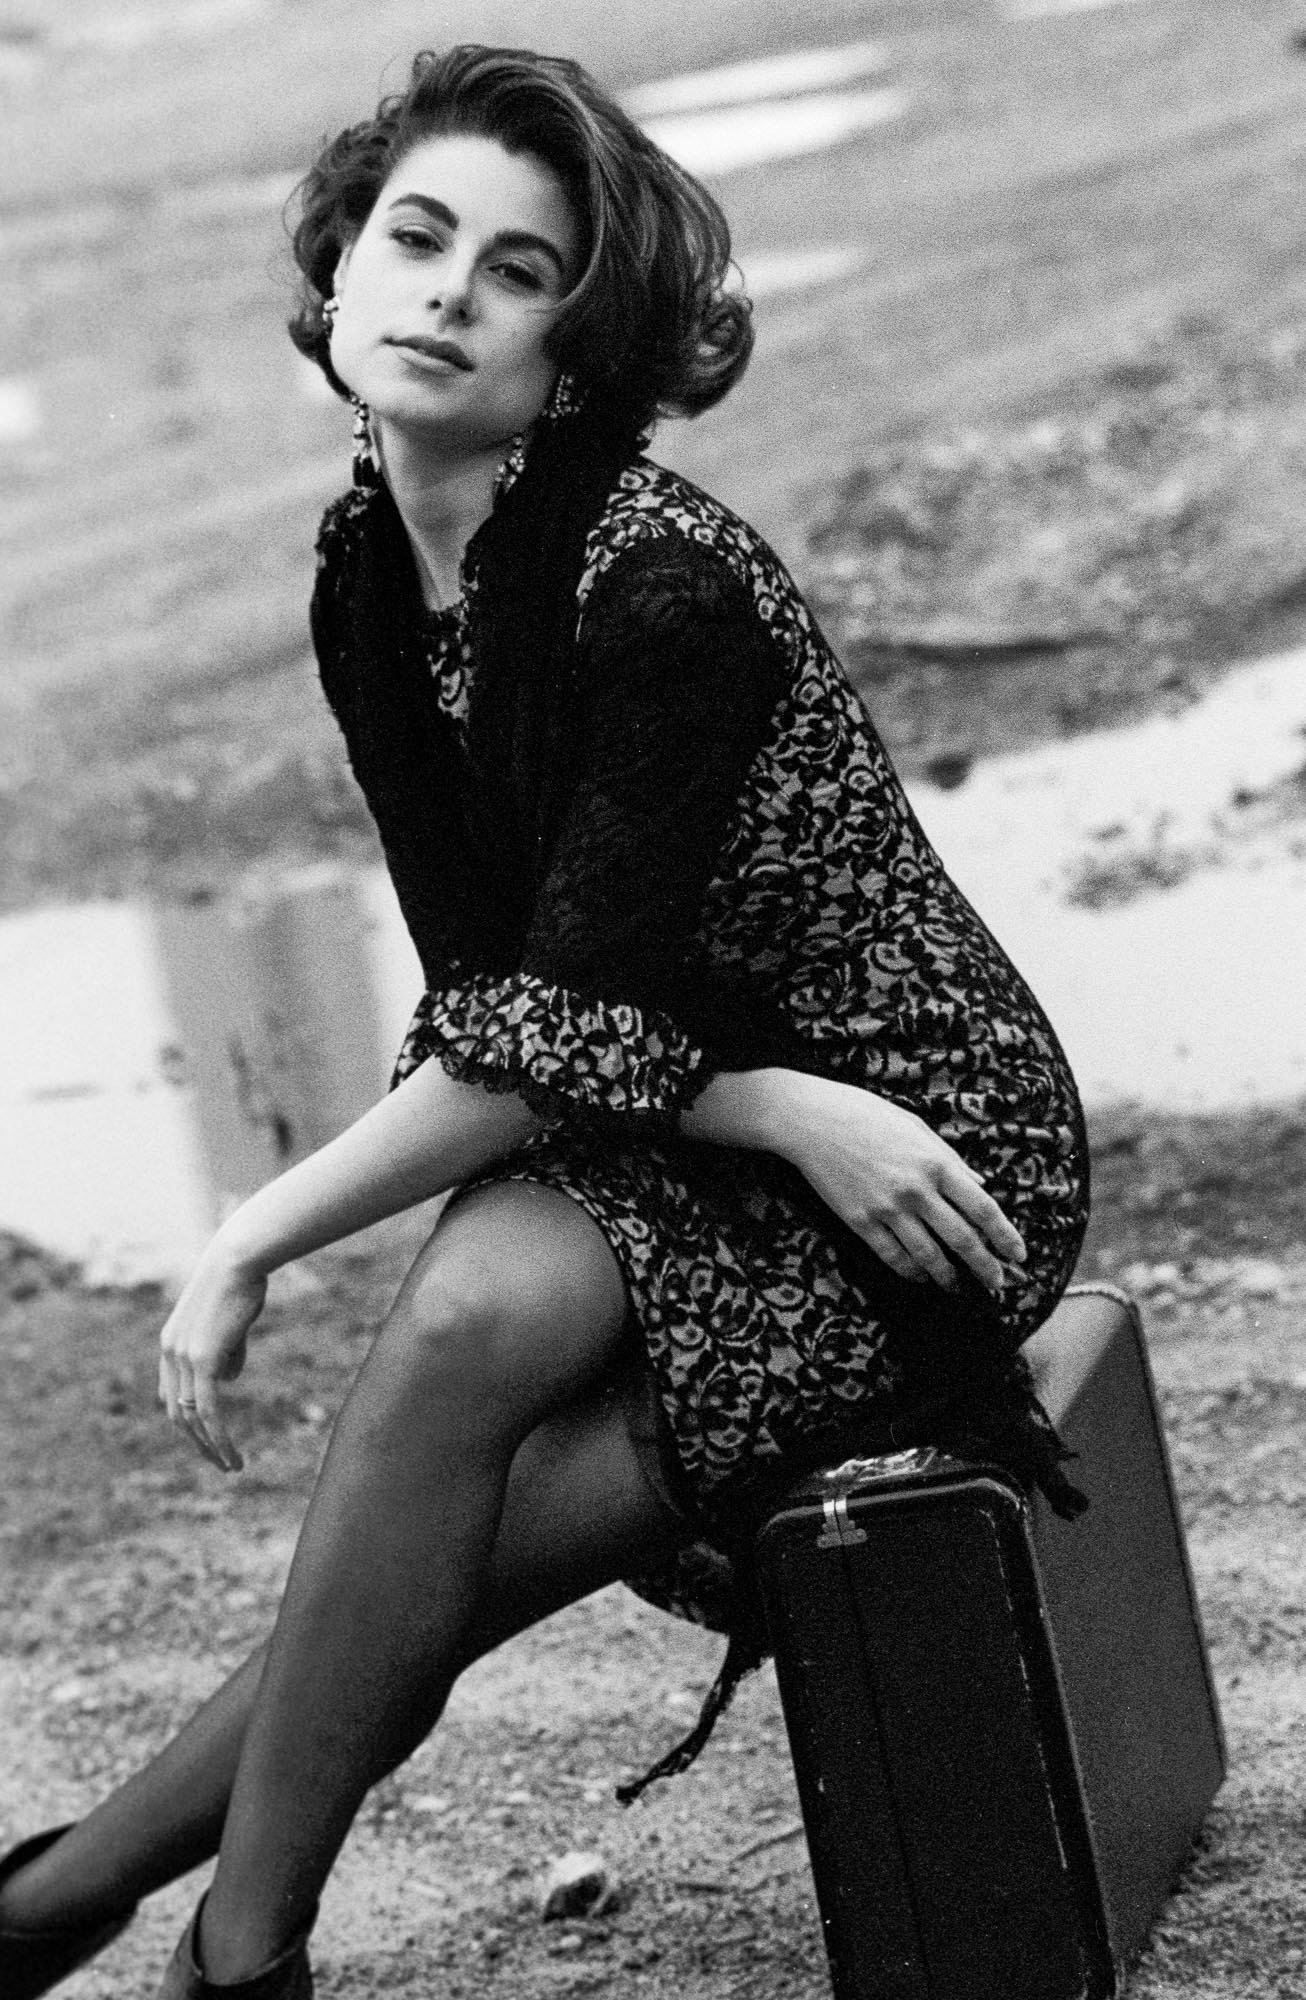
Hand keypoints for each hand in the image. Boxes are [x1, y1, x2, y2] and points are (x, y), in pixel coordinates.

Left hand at [157, 1241, 267, 1471]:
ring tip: (231, 1466)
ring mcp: (183, 1358)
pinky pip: (209, 1412)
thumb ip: (226, 1352)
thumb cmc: (241, 1282)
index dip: (188, 1419)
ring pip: (192, 1419)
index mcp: (171, 1343)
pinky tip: (234, 1456)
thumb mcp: (230, 1322)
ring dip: (210, 1448)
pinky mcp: (203, 1361)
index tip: (208, 1436)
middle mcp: (170, 1353)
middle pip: (177, 1413)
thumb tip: (227, 1380)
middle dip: (198, 1443)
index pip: (171, 1394)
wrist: (239, 1258)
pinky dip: (220, 1439)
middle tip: (219, 1462)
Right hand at [772, 1075, 1025, 1296]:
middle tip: (998, 1283)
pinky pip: (892, 1256)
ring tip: (959, 1287)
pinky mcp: (860, 1221)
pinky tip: (921, 1277)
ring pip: (928, 1255)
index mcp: (936, 1162)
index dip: (1005, 1236)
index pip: (983, 1208)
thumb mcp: (917, 1127)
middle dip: (985, 1266)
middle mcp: (916, 1189)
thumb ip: (951, 1158)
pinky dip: (911, 1271)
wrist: (811, 1120)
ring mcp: (886, 1208)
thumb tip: (981, 1183)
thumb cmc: (866, 1115)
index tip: (1018, 1254)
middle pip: (962, 1239)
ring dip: (948, 1277)